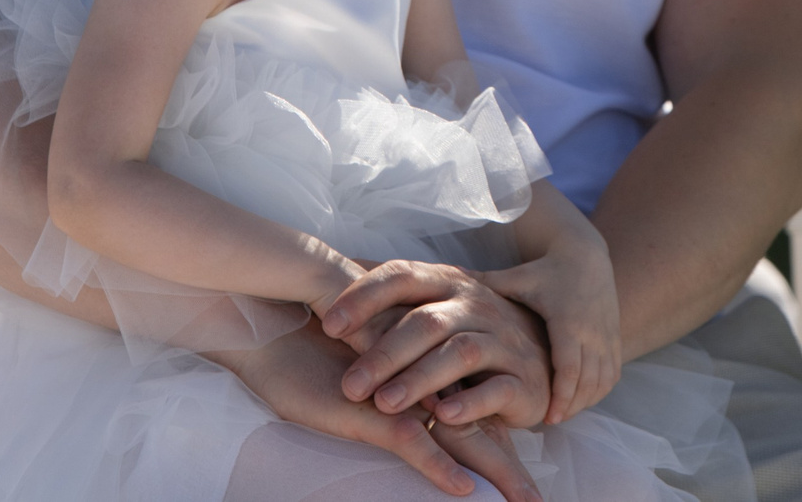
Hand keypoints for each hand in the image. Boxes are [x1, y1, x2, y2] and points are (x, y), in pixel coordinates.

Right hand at [220, 322, 544, 501]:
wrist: (277, 316)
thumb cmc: (310, 347)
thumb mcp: (353, 377)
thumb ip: (385, 390)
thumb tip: (405, 409)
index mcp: (421, 377)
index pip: (469, 414)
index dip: (498, 443)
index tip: (525, 479)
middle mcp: (422, 383)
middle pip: (477, 429)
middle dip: (509, 468)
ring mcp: (404, 393)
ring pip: (460, 437)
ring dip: (495, 472)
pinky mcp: (376, 406)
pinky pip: (413, 440)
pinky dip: (439, 467)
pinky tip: (463, 489)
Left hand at [317, 258, 552, 428]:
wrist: (544, 357)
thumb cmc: (474, 332)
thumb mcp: (439, 306)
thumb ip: (395, 296)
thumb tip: (338, 271)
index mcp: (448, 283)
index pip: (402, 276)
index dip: (365, 296)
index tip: (328, 323)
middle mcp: (476, 306)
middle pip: (427, 321)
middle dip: (385, 353)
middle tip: (350, 385)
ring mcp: (503, 342)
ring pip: (459, 353)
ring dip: (419, 378)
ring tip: (385, 403)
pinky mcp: (523, 381)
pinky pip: (497, 390)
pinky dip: (470, 403)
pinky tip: (443, 416)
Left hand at [483, 225, 620, 423]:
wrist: (586, 256)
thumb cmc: (543, 271)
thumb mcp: (516, 279)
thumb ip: (483, 287)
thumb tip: (444, 288)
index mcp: (568, 317)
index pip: (569, 364)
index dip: (561, 393)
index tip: (548, 417)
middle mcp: (592, 328)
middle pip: (587, 377)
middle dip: (570, 404)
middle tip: (548, 423)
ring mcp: (606, 335)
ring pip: (601, 379)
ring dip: (583, 401)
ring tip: (559, 415)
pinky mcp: (614, 338)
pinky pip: (610, 375)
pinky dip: (595, 392)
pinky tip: (575, 402)